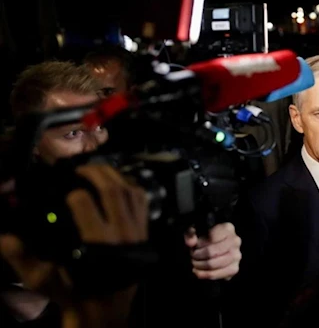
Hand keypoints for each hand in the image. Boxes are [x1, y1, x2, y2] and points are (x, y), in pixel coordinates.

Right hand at [0, 164, 147, 327]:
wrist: (106, 309)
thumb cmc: (75, 292)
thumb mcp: (45, 280)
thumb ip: (25, 259)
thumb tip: (5, 238)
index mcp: (97, 244)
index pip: (85, 204)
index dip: (73, 193)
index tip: (66, 192)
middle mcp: (121, 235)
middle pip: (112, 191)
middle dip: (96, 173)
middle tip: (82, 168)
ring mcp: (137, 232)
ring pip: (131, 193)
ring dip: (115, 176)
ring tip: (98, 170)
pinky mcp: (145, 233)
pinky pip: (143, 202)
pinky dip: (132, 186)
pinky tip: (119, 182)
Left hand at [184, 223, 241, 279]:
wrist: (215, 249)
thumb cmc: (205, 238)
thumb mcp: (195, 232)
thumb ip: (190, 234)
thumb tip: (190, 243)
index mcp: (228, 228)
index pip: (211, 237)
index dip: (199, 243)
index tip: (194, 246)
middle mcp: (235, 241)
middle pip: (212, 252)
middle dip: (198, 255)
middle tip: (192, 255)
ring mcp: (237, 255)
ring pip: (213, 264)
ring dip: (200, 265)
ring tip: (195, 263)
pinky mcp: (234, 269)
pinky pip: (217, 275)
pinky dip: (204, 274)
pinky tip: (198, 271)